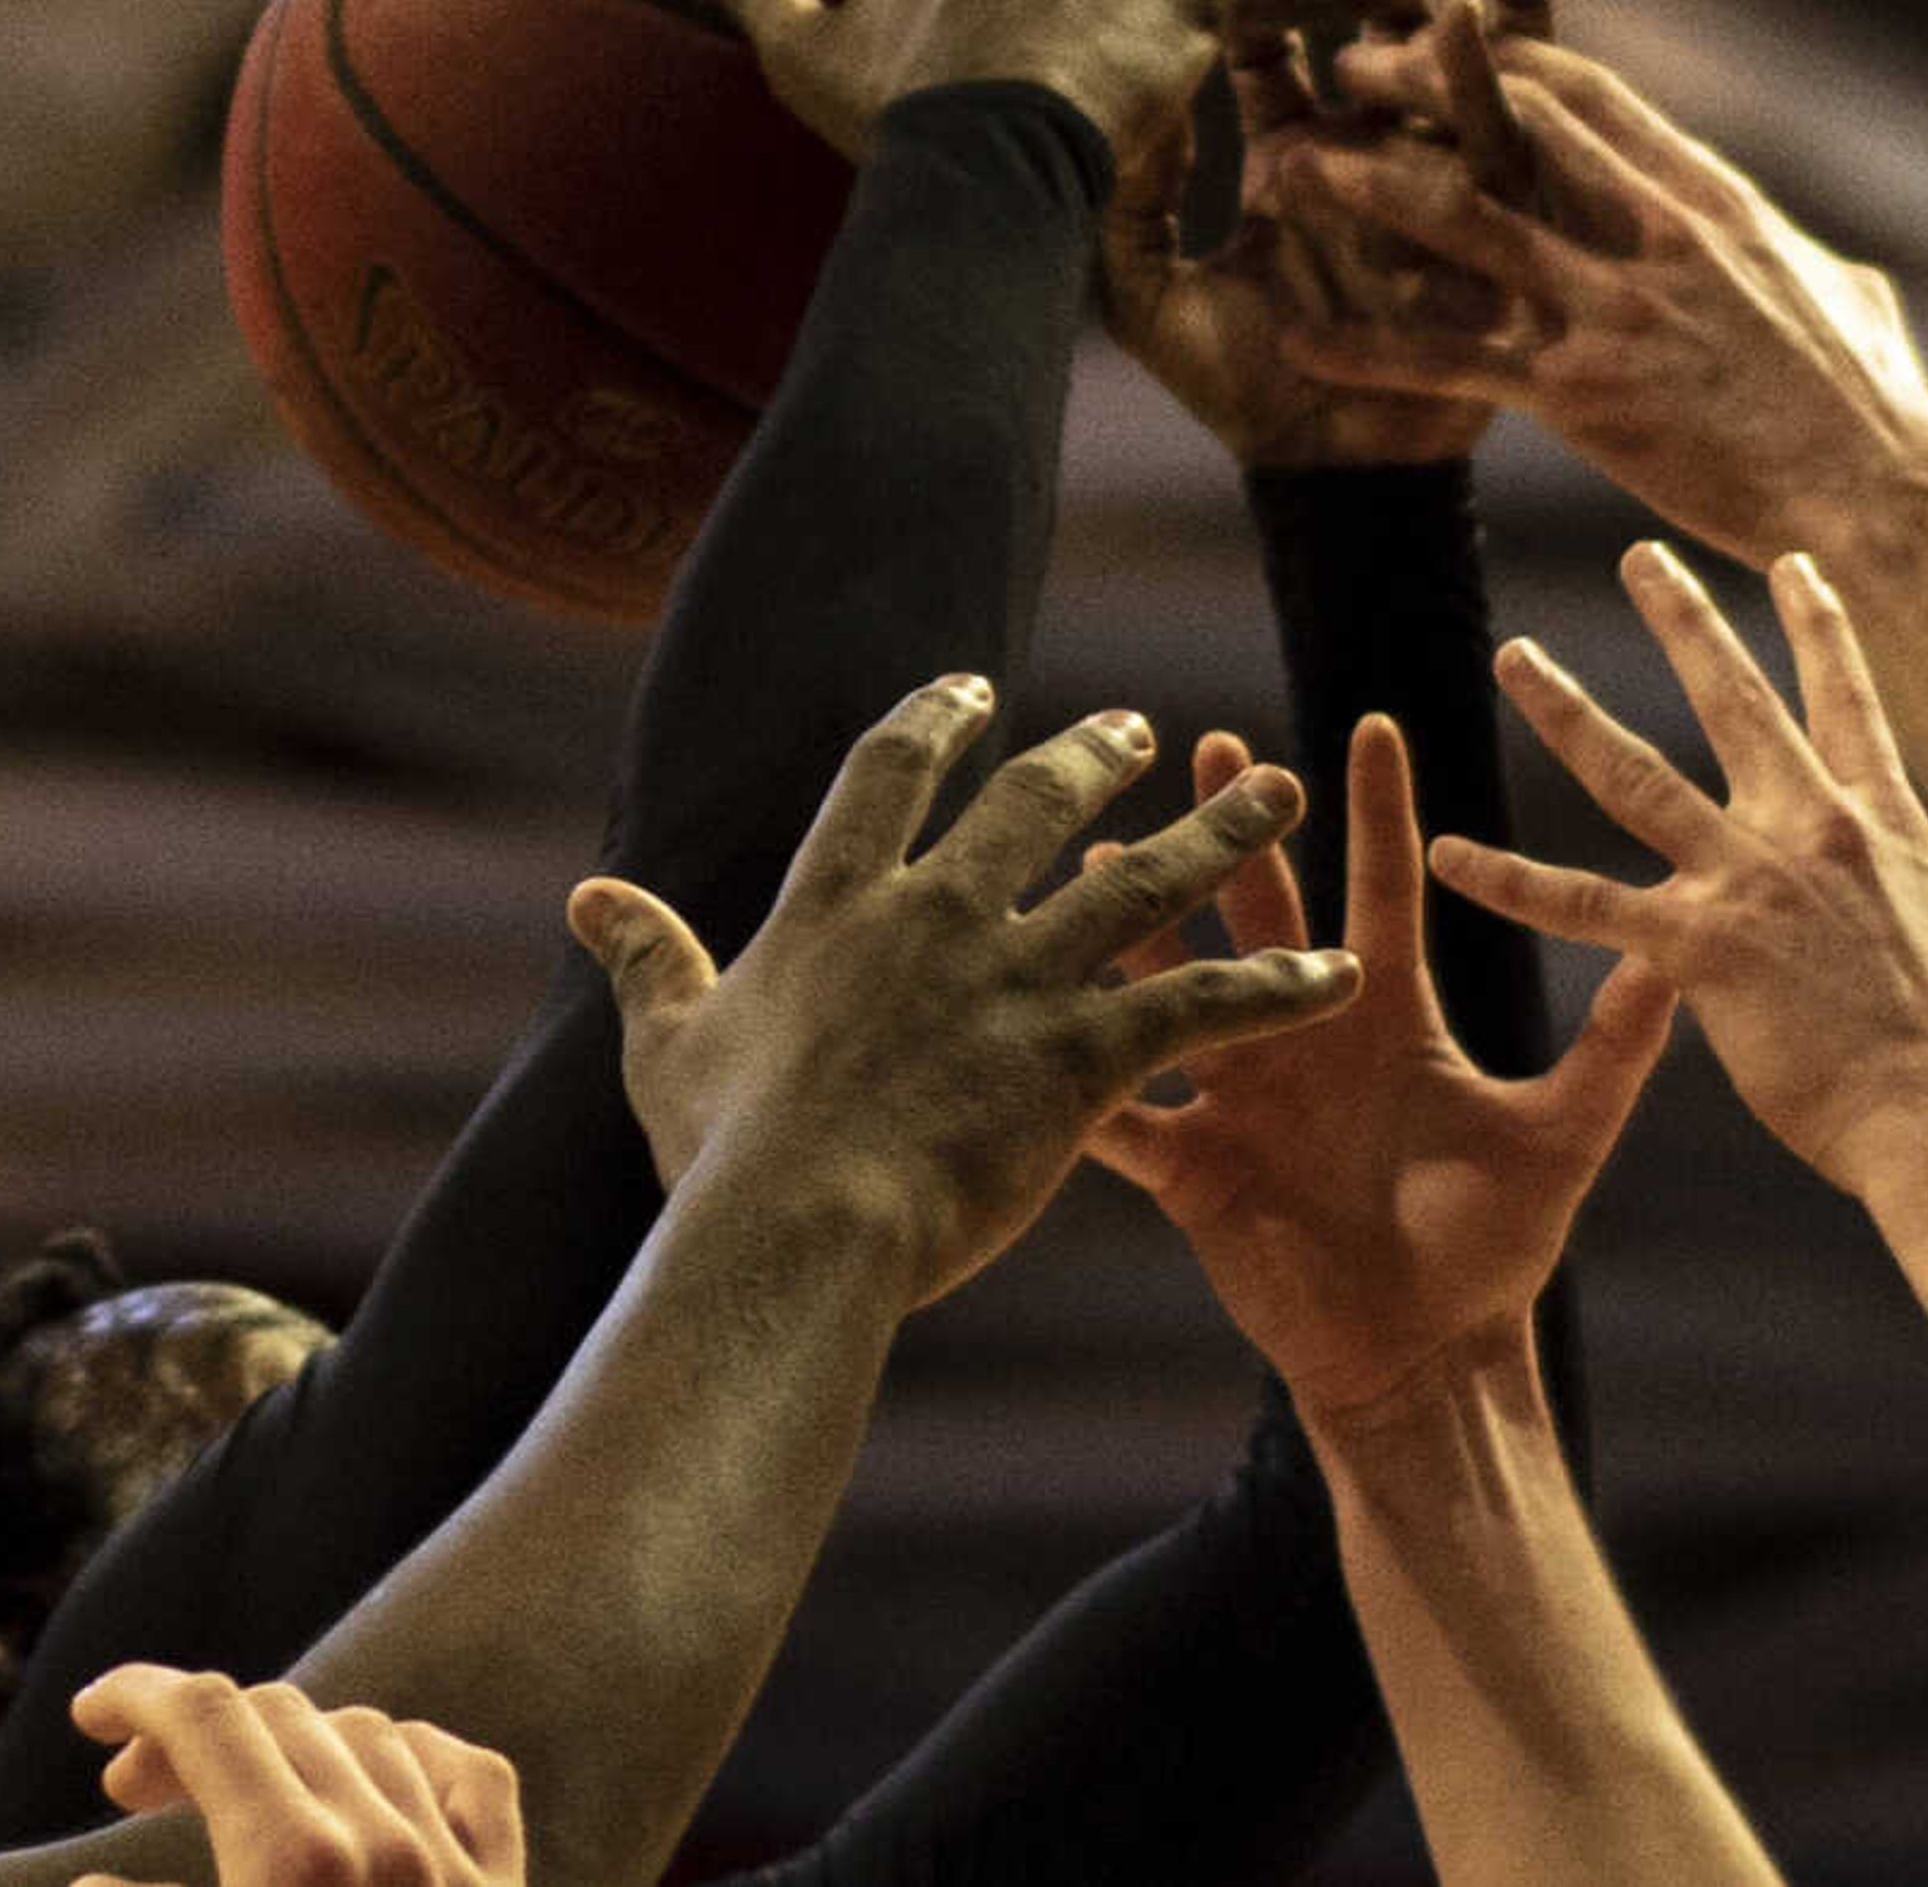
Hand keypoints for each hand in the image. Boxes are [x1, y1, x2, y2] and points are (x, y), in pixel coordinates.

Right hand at [69, 1664, 522, 1886]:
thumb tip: (94, 1882)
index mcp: (291, 1864)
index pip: (210, 1718)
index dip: (140, 1694)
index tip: (91, 1710)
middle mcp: (383, 1846)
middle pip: (281, 1718)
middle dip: (196, 1730)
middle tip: (131, 1784)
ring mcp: (456, 1868)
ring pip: (369, 1736)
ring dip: (290, 1743)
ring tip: (236, 1787)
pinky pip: (471, 1780)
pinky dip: (416, 1758)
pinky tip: (384, 1771)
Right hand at [575, 676, 1363, 1301]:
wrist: (795, 1234)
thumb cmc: (725, 1160)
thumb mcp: (672, 1047)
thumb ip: (649, 959)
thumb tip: (587, 895)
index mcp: (839, 909)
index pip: (886, 780)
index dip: (929, 727)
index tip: (966, 692)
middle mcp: (939, 917)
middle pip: (1033, 804)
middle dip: (1093, 757)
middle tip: (1139, 728)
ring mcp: (1017, 977)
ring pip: (1143, 881)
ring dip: (1222, 837)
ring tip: (1278, 793)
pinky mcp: (1083, 1051)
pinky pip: (1202, 1003)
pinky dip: (1276, 989)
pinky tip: (1340, 975)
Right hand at [1082, 715, 1676, 1418]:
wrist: (1426, 1358)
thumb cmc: (1494, 1250)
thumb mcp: (1562, 1139)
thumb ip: (1613, 1049)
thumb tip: (1684, 963)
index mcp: (1387, 1015)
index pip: (1380, 886)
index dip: (1379, 810)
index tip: (1374, 723)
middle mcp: (1304, 1034)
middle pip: (1264, 909)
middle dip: (1241, 829)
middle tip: (1217, 747)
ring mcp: (1240, 1094)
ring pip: (1176, 986)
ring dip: (1140, 920)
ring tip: (1099, 844)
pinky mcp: (1193, 1165)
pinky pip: (1124, 1113)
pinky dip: (1080, 1074)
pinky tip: (1031, 1023)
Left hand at [1099, 0, 1505, 465]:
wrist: (1339, 476)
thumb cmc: (1244, 396)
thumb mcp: (1152, 301)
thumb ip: (1125, 206)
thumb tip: (1119, 103)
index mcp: (1296, 164)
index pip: (1274, 62)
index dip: (1254, 7)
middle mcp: (1374, 157)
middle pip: (1372, 34)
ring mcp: (1445, 183)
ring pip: (1452, 63)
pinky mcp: (1509, 217)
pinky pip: (1520, 129)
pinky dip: (1519, 54)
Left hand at [1282, 0, 1927, 562]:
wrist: (1876, 494)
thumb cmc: (1873, 405)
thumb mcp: (1850, 300)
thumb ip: (1814, 266)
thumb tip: (1836, 270)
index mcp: (1710, 195)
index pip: (1588, 89)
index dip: (1501, 52)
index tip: (1440, 28)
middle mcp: (1656, 231)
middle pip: (1511, 124)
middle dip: (1414, 84)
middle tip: (1338, 59)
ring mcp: (1616, 307)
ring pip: (1463, 220)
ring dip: (1366, 188)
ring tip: (1283, 164)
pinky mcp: (1585, 392)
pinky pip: (1452, 359)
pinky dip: (1370, 351)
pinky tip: (1299, 340)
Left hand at [1429, 543, 1927, 1197]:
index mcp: (1885, 828)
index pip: (1848, 702)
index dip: (1819, 629)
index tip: (1792, 568)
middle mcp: (1811, 830)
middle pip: (1734, 699)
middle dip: (1684, 619)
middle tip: (1639, 556)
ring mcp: (1750, 881)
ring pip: (1634, 773)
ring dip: (1566, 709)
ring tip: (1513, 655)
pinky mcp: (1699, 948)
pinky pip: (1582, 904)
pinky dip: (1509, 880)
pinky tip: (1444, 854)